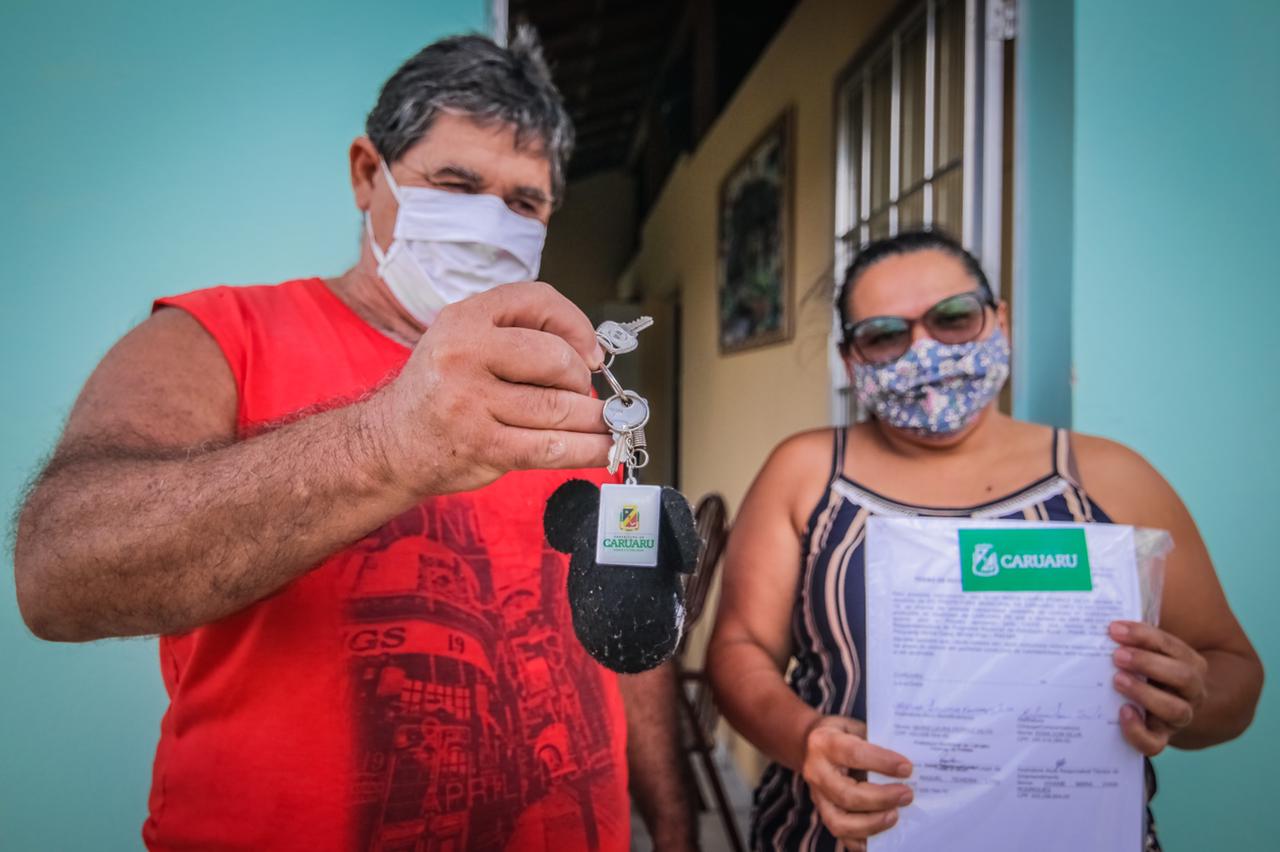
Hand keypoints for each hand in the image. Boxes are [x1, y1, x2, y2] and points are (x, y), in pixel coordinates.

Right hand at [371, 281, 612, 495]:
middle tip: (580, 393)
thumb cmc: (439, 392)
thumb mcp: (463, 342)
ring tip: (605, 422)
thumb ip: (517, 335)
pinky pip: (551, 447)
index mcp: (464, 319)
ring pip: (558, 407)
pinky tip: (604, 448)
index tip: (590, 352)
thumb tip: (590, 355)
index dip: (576, 324)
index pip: (537, 301)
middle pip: (555, 358)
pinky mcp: (482, 446)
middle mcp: (464, 355)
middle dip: (580, 379)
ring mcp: (471, 403)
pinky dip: (587, 449)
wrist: (390, 443)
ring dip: (593, 418)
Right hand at [800, 715, 913, 849]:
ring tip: (895, 815)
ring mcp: (817, 796)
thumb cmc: (842, 734)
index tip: (907, 768)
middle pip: (847, 794)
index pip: (854, 754)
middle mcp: (816, 771)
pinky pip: (841, 836)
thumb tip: (908, 765)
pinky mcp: (822, 813)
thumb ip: (877, 742)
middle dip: (881, 798)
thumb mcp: (856, 727)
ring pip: (839, 822)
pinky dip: (863, 841)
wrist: (811, 744)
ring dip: (872, 823)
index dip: (882, 763)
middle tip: (907, 795)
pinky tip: (883, 834)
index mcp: (824, 743)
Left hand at [1109, 620, 1208, 755]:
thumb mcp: (1147, 652)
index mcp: (1190, 664)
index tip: (1114, 629)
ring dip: (1145, 693)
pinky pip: (1155, 743)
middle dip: (1148, 663)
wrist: (1160, 709)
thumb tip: (1106, 625)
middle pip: (1183, 676)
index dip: (1144, 636)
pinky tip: (1122, 713)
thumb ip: (1133, 640)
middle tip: (1117, 655)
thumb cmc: (1147, 672)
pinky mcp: (1161, 738)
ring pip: (1175, 710)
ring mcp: (1179, 717)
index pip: (1172, 646)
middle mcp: (1191, 692)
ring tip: (1117, 680)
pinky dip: (1138, 730)